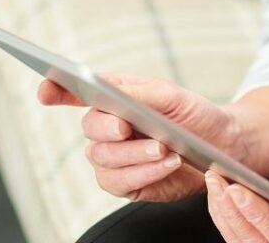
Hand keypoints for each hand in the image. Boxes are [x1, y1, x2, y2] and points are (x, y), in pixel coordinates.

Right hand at [38, 73, 241, 202]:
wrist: (221, 147)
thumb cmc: (195, 115)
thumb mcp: (173, 96)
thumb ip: (139, 92)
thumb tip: (105, 85)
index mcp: (117, 97)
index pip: (78, 92)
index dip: (57, 89)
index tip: (47, 89)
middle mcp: (109, 127)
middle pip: (89, 127)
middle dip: (107, 127)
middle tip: (126, 127)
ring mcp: (115, 157)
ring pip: (104, 158)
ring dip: (135, 154)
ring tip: (165, 148)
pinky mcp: (126, 183)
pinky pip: (120, 182)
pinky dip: (145, 171)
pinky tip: (167, 163)